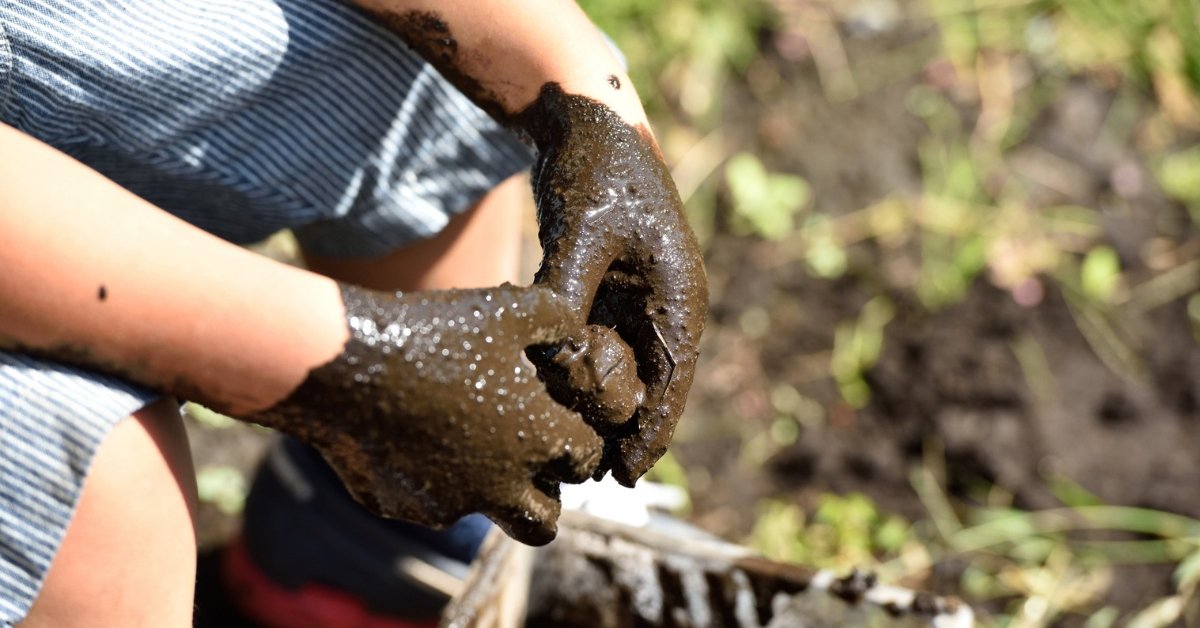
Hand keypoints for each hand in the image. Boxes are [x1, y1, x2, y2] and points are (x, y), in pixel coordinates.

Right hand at [249, 283, 601, 544]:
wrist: (344, 362)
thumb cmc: (436, 332)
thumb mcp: (510, 310)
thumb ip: (559, 322)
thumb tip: (577, 336)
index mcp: (539, 440)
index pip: (586, 459)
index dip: (580, 440)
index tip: (561, 421)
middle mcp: (501, 486)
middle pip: (542, 523)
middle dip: (543, 498)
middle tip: (526, 461)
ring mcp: (448, 504)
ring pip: (478, 512)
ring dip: (480, 486)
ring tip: (457, 433)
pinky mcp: (400, 507)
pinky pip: (423, 502)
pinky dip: (425, 477)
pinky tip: (406, 430)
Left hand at [520, 84, 708, 486]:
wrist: (588, 121)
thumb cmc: (596, 170)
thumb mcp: (583, 233)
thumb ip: (568, 295)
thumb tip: (551, 355)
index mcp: (678, 292)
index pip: (674, 378)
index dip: (652, 431)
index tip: (627, 476)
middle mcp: (664, 302)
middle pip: (649, 382)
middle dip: (622, 427)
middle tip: (588, 473)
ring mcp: (637, 297)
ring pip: (623, 367)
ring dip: (599, 403)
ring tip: (568, 448)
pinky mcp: (609, 288)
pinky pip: (599, 343)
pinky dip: (580, 370)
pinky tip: (553, 398)